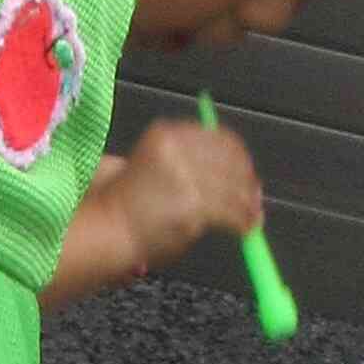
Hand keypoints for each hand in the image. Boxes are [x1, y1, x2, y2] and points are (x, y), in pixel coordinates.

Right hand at [109, 116, 263, 276]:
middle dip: (247, 180)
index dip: (238, 156)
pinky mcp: (193, 204)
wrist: (108, 230)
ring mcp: (186, 175)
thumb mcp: (153, 166)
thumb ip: (188, 161)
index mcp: (167, 133)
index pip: (218, 138)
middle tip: (255, 197)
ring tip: (254, 218)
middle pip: (230, 159)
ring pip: (233, 187)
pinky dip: (244, 222)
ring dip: (249, 205)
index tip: (246, 172)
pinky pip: (231, 212)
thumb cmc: (127, 206)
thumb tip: (233, 173)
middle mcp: (177, 148)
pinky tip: (247, 230)